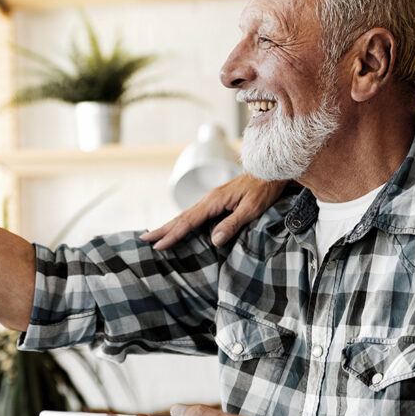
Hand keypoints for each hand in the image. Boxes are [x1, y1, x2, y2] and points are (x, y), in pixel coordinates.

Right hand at [142, 174, 287, 249]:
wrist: (270, 171)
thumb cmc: (263, 190)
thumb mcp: (251, 209)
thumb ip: (232, 224)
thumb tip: (214, 241)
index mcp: (214, 201)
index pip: (188, 221)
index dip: (172, 234)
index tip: (158, 245)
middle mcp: (209, 199)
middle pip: (181, 217)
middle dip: (163, 229)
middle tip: (144, 239)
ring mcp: (212, 199)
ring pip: (186, 215)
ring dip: (170, 226)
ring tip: (156, 235)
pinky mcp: (217, 201)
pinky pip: (195, 214)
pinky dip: (183, 222)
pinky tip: (180, 228)